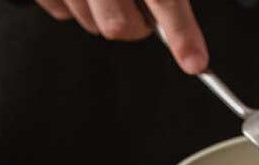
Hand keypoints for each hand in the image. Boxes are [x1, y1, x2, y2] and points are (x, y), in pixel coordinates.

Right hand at [35, 0, 208, 73]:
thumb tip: (184, 31)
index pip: (165, 0)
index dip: (182, 34)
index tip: (196, 63)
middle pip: (121, 27)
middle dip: (134, 26)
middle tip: (138, 7)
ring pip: (92, 23)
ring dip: (102, 12)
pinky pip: (62, 11)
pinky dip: (73, 4)